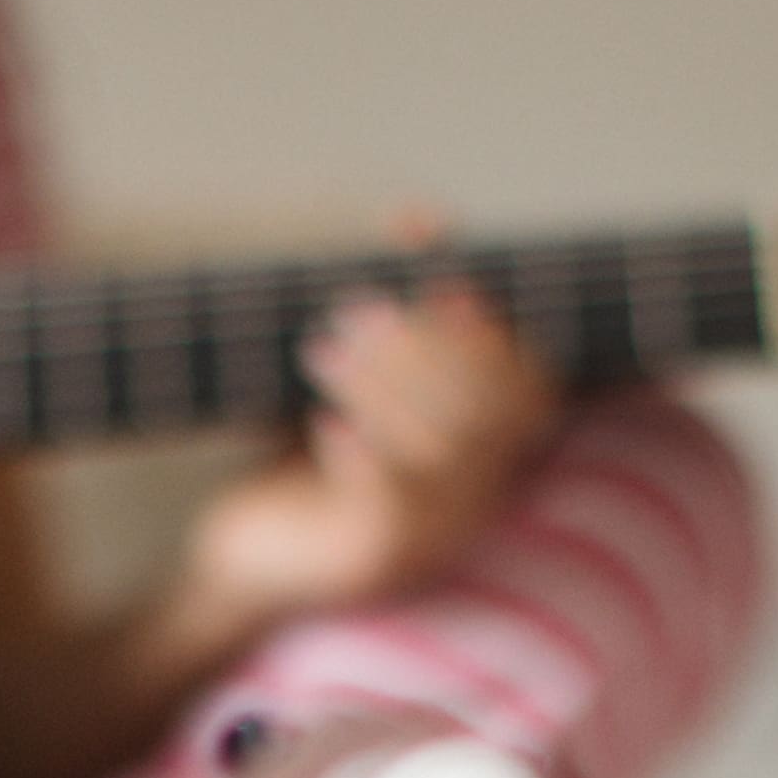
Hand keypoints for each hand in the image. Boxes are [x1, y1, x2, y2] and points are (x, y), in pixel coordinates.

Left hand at [175, 280, 557, 631]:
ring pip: (443, 450)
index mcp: (482, 459)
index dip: (496, 334)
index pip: (531, 393)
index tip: (441, 284)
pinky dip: (361, 449)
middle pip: (490, 414)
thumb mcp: (354, 381)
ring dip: (384, 386)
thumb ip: (394, 309)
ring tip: (321, 352)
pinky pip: (392, 497)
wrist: (245, 563)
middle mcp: (473, 500)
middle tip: (354, 310)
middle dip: (425, 348)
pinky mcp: (379, 560)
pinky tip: (325, 425)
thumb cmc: (303, 462)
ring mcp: (432, 536)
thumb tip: (422, 214)